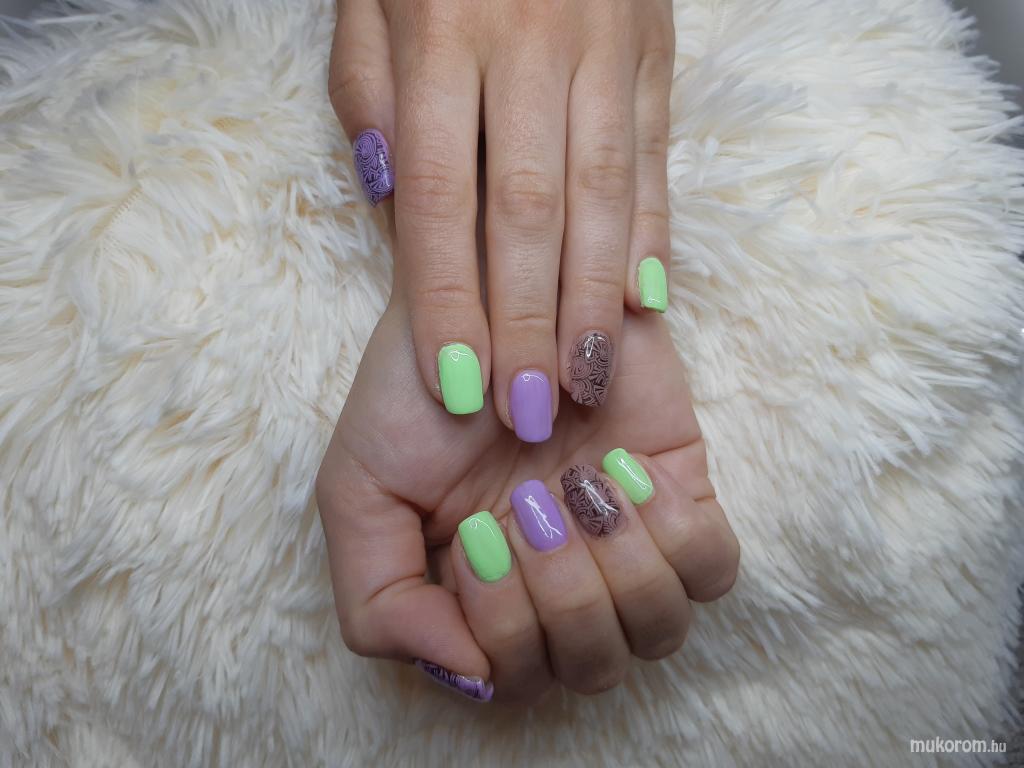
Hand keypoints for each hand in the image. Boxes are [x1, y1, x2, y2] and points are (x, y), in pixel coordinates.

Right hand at [316, 301, 738, 702]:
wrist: (482, 293)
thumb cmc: (418, 390)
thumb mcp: (359, 494)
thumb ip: (381, 605)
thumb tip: (472, 677)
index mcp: (483, 598)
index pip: (514, 679)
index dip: (504, 628)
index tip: (480, 530)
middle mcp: (559, 582)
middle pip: (591, 665)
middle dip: (557, 591)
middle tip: (527, 500)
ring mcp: (624, 542)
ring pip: (657, 629)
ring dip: (613, 563)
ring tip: (578, 483)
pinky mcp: (681, 494)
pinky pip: (712, 569)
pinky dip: (673, 535)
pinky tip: (628, 475)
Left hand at [328, 0, 674, 435]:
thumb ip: (368, 96)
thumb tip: (397, 207)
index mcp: (441, 34)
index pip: (441, 197)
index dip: (448, 299)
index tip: (457, 385)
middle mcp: (530, 43)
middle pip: (529, 211)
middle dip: (529, 321)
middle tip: (528, 413)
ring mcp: (605, 44)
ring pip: (603, 193)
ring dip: (597, 299)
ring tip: (587, 379)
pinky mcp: (656, 48)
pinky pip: (656, 154)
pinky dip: (653, 234)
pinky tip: (646, 304)